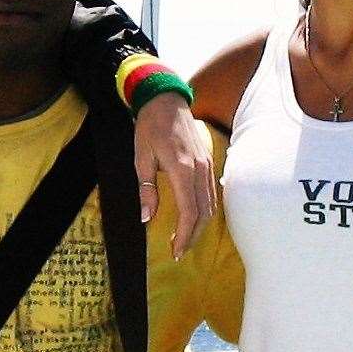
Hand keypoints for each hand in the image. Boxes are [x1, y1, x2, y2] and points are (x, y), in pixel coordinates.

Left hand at [135, 91, 215, 258]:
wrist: (166, 100)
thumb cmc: (150, 127)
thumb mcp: (141, 158)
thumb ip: (146, 190)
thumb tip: (147, 219)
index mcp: (183, 169)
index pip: (189, 211)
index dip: (184, 235)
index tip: (175, 251)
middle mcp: (200, 169)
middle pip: (204, 213)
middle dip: (193, 236)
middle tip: (179, 251)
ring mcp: (207, 165)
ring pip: (211, 205)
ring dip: (200, 226)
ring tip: (185, 240)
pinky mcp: (209, 163)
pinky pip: (212, 193)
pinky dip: (205, 211)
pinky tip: (194, 219)